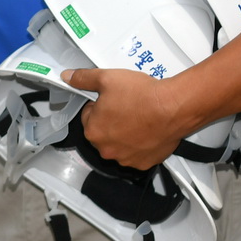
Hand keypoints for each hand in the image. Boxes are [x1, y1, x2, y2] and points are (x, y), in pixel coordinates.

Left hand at [60, 66, 185, 169]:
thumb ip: (83, 79)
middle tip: (127, 106)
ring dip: (125, 134)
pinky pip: (137, 154)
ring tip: (139, 117)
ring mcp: (126, 159)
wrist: (172, 108)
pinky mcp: (144, 163)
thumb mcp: (107, 78)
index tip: (112, 99)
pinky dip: (140, 144)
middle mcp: (106, 149)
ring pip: (120, 144)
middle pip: (103, 133)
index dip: (100, 105)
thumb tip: (68, 77)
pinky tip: (148, 130)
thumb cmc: (142, 95)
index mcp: (93, 131)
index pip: (89, 117)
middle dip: (111, 121)